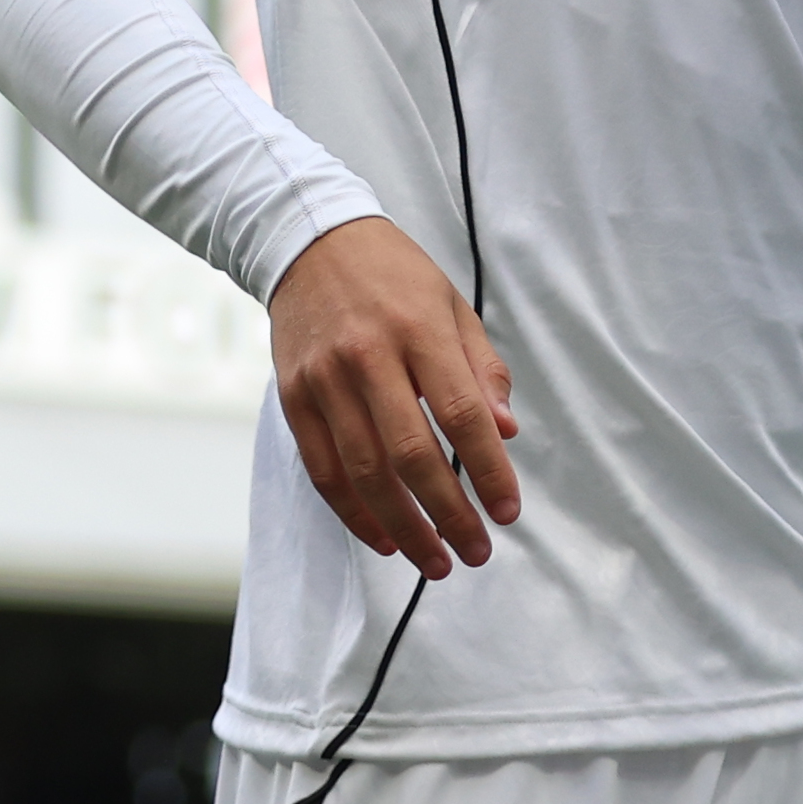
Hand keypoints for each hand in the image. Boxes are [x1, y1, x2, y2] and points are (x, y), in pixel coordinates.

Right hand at [267, 216, 520, 578]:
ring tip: (436, 560)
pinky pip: (323, 470)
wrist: (311, 243)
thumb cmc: (396, 277)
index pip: (461, 415)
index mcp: (419, 331)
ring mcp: (324, 381)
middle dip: (448, 514)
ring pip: (364, 472)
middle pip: (411, 454)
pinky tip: (384, 537)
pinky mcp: (293, 398)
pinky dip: (354, 512)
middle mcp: (369, 358)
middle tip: (476, 551)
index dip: (487, 470)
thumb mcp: (452, 307)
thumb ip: (482, 370)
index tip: (508, 511)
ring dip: (404, 526)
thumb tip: (505, 432)